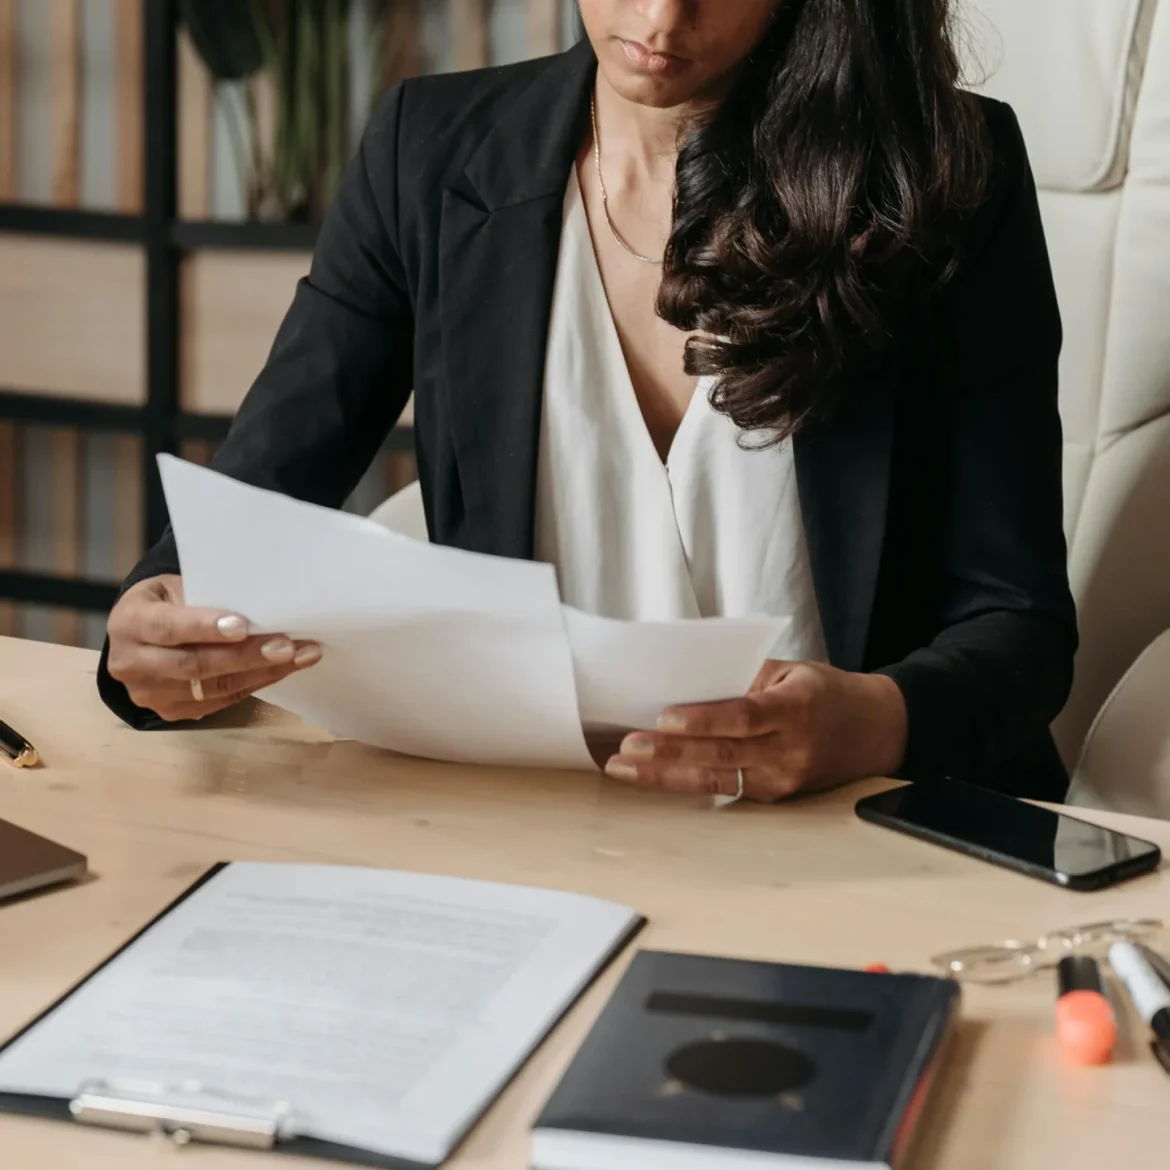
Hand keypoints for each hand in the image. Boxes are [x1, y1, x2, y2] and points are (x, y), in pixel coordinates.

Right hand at [107, 575, 320, 721]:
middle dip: (246, 656)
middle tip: (288, 646)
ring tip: (301, 656)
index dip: (205, 627)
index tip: (244, 626)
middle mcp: (132, 663)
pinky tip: (284, 669)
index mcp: (130, 622)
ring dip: (262, 672)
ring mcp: (150, 694)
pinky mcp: (171, 712)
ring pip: (213, 687)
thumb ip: (205, 597)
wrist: (140, 635)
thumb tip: (260, 606)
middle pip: (194, 664)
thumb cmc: (166, 601)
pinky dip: (256, 683)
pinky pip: (221, 700)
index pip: (168, 628)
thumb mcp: (174, 587)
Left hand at [603, 661, 907, 801]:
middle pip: (722, 755)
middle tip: (627, 749)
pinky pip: (725, 789)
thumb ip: (743, 678)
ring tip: (625, 768)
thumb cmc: (826, 693)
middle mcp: (790, 750)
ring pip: (716, 780)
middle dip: (669, 753)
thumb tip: (686, 684)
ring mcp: (783, 779)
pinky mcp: (775, 797)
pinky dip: (686, 781)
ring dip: (666, 775)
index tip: (664, 717)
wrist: (877, 732)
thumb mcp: (791, 671)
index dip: (703, 720)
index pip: (744, 717)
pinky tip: (653, 775)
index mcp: (796, 709)